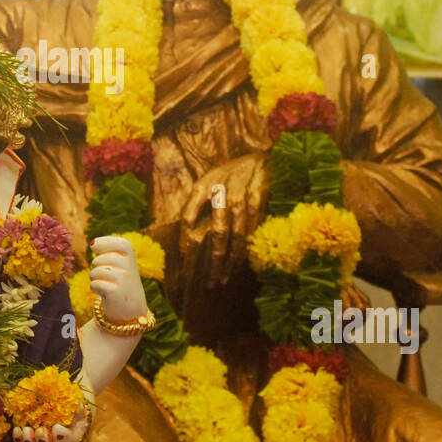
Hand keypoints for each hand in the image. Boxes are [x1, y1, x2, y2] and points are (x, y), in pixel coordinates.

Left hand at [13, 406, 87, 441]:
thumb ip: (77, 406)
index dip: (62, 437)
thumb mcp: (76, 403)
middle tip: (39, 430)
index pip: (69, 440)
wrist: (59, 405)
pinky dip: (19, 440)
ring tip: (25, 430)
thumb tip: (77, 405)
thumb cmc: (68, 404)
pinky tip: (17, 430)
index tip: (56, 427)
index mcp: (72, 434)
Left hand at [89, 235, 146, 323]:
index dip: (103, 243)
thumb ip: (106, 250)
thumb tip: (93, 243)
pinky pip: (95, 284)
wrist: (130, 308)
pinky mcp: (116, 293)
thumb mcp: (118, 262)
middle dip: (95, 265)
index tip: (95, 247)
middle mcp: (130, 268)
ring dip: (94, 277)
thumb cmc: (119, 280)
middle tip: (103, 273)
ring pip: (96, 272)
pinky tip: (103, 292)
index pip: (118, 243)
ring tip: (104, 282)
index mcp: (131, 257)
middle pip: (100, 259)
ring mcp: (124, 281)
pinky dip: (95, 288)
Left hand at [193, 152, 269, 285]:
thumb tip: (183, 238)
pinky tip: (241, 263)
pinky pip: (253, 229)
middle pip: (216, 233)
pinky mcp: (259, 198)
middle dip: (213, 261)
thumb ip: (194, 208)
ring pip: (237, 235)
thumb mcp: (204, 184)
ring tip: (224, 278)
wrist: (256, 158)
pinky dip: (247, 247)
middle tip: (208, 283)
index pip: (188, 218)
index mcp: (201, 188)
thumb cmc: (224, 176)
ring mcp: (241, 195)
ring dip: (231, 260)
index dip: (184, 242)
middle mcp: (220, 191)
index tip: (182, 262)